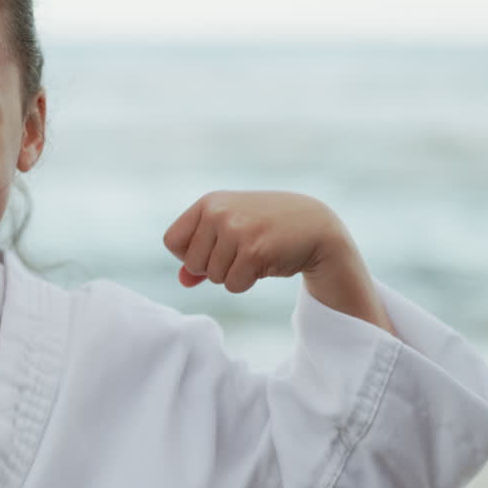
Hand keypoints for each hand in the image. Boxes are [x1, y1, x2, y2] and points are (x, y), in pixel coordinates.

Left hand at [164, 190, 395, 333]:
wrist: (315, 225)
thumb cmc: (267, 228)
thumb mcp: (231, 231)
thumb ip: (202, 254)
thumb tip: (183, 281)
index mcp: (209, 202)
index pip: (172, 241)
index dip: (188, 255)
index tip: (212, 250)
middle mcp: (219, 212)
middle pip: (192, 263)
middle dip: (213, 269)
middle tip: (240, 253)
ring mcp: (236, 230)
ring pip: (213, 277)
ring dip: (233, 275)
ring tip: (254, 255)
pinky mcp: (254, 250)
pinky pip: (234, 285)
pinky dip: (247, 283)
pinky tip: (265, 263)